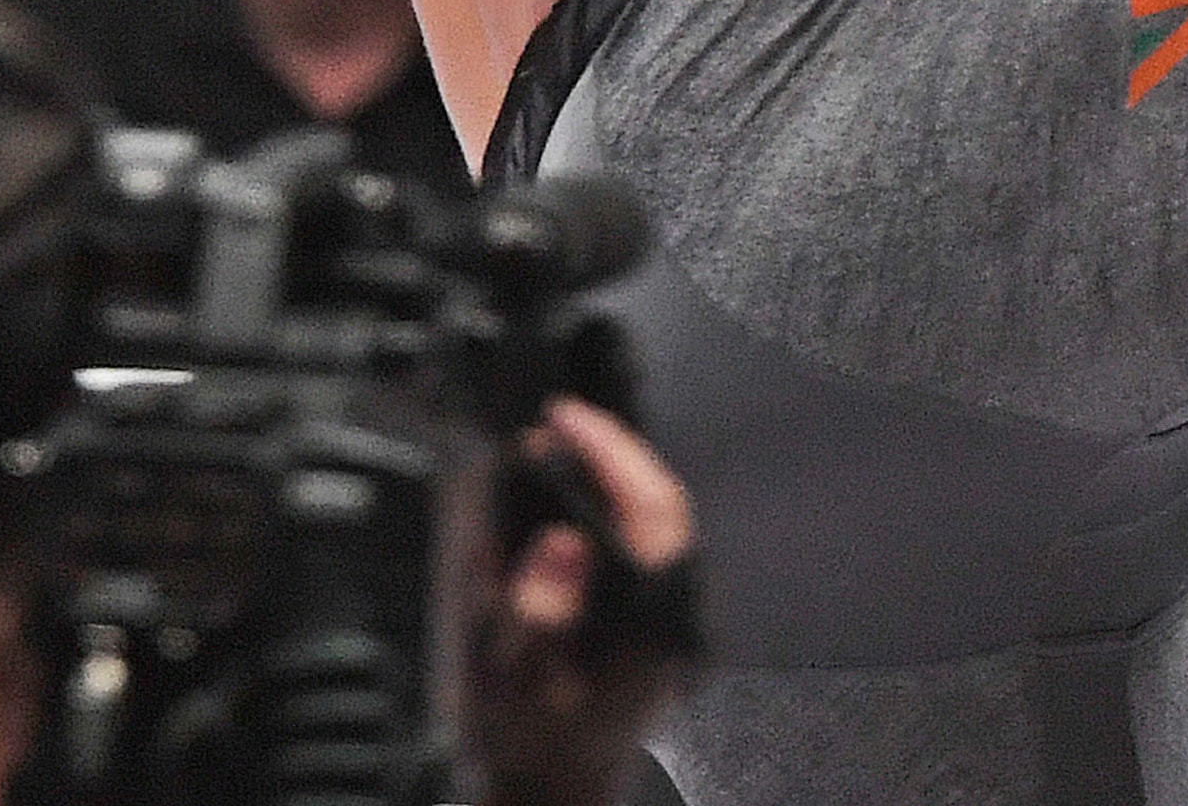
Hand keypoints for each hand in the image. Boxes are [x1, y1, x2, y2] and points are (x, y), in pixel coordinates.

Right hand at [469, 397, 700, 805]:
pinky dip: (617, 512)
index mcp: (649, 623)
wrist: (552, 794)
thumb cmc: (527, 743)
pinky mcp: (662, 620)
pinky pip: (649, 546)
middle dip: (614, 455)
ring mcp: (677, 617)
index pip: (652, 509)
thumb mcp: (510, 683)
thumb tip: (558, 539)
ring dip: (617, 480)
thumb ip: (534, 608)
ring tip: (564, 451)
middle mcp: (677, 614)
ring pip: (661, 523)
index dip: (611, 451)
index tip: (564, 419)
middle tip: (561, 425)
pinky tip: (580, 504)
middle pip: (664, 507)